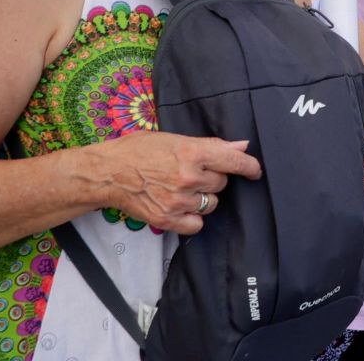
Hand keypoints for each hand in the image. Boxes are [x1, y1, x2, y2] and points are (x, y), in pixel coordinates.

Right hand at [99, 132, 261, 234]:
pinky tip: (181, 207)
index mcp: (192, 153)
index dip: (250, 167)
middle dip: (212, 179)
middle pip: (221, 184)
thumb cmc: (140, 150)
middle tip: (192, 173)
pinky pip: (197, 224)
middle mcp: (188, 177)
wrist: (108, 172)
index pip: (234, 161)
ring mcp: (178, 201)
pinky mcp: (167, 220)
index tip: (255, 171)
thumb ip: (211, 145)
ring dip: (203, 198)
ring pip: (211, 204)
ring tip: (182, 189)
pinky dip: (192, 218)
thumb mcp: (176, 139)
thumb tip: (241, 147)